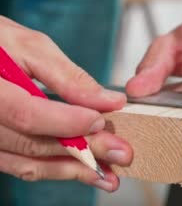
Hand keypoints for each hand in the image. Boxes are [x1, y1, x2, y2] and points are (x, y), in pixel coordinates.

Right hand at [0, 17, 131, 191]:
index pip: (27, 115)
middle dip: (82, 151)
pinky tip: (82, 169)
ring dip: (71, 170)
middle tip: (121, 152)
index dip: (66, 123)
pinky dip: (54, 168)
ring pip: (27, 163)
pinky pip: (20, 165)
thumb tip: (109, 101)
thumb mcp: (29, 47)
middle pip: (32, 143)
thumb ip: (69, 76)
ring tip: (108, 174)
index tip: (100, 122)